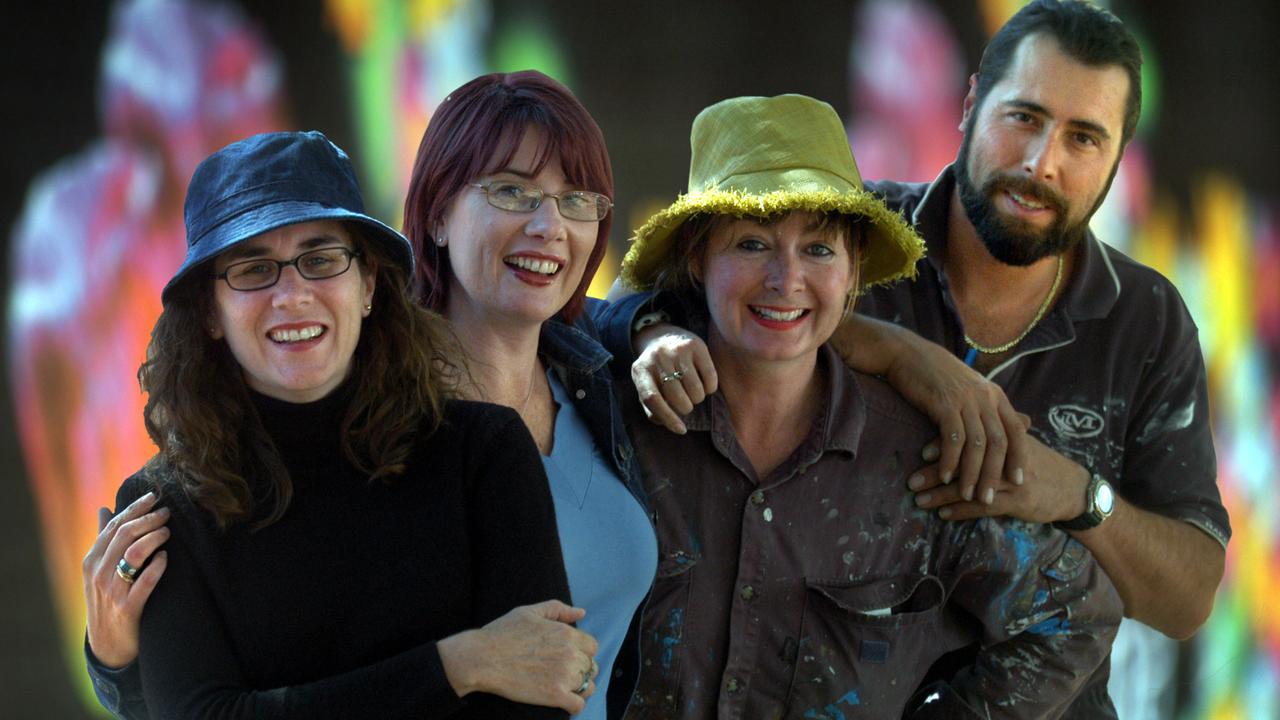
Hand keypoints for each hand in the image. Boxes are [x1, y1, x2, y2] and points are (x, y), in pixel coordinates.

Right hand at [82, 492, 169, 667]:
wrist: (108, 646)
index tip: (154, 497)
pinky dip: (157, 567)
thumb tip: (103, 509)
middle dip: (148, 519)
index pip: (113, 526)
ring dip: (153, 538)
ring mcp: (112, 591)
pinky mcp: (128, 608)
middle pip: (124, 535)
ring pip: (133, 554)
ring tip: (168, 531)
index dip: (134, 509)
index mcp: (91, 561)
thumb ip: (103, 540)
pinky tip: (166, 557)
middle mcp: (98, 574)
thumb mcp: (98, 571)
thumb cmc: (107, 600)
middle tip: (167, 512)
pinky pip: (144, 582)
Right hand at [439, 600, 599, 713]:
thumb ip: (558, 609)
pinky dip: (573, 705)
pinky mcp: (555, 695)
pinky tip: (562, 701)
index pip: (592, 646)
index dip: (581, 652)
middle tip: (562, 673)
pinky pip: (578, 705)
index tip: (568, 657)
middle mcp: (570, 653)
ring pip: (588, 686)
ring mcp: (564, 675)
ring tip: (563, 688)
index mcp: (567, 633)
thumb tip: (581, 613)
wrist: (481, 659)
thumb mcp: (530, 612)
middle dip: (580, 670)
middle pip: (591, 667)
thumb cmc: (502, 634)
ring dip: (579, 689)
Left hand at [630, 323, 717, 433]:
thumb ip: (652, 407)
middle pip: (677, 397)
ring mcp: (677, 351)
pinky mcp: (696, 345)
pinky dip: (710, 388)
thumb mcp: (646, 386)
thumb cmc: (655, 370)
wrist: (661, 336)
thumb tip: (668, 423)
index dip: (668, 417)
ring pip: (696, 391)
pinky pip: (710, 378)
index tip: (681, 429)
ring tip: (692, 392)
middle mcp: (658, 358)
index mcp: (640, 371)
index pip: (652, 399)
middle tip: (685, 403)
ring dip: (697, 398)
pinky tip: (704, 383)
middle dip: (685, 407)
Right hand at [875, 328, 1029, 504]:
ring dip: (972, 474)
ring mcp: (966, 400)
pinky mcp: (945, 404)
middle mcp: (985, 397)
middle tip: (989, 499)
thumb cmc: (936, 374)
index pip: (1016, 430)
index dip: (1019, 457)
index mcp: (994, 394)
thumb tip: (1018, 424)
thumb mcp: (970, 387)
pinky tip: (945, 476)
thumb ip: (989, 407)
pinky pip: (953, 439)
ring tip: (967, 495)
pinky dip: (950, 461)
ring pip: (977, 445)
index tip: (1017, 481)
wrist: (908, 353)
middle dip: (994, 475)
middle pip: (998, 443)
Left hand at [909, 433, 1089, 522]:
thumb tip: (962, 424)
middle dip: (936, 472)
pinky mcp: (1018, 502)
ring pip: (971, 485)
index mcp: (1005, 438)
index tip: (921, 451)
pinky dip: (962, 511)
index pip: (971, 438)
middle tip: (910, 480)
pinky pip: (984, 507)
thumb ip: (995, 435)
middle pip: (965, 462)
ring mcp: (1013, 480)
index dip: (946, 444)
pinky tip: (944, 514)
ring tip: (919, 499)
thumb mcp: (1020, 444)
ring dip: (942, 494)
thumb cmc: (1041, 465)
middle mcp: (1007, 456)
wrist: (1075, 489)